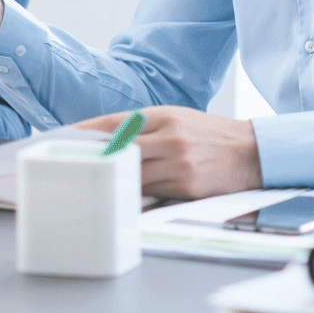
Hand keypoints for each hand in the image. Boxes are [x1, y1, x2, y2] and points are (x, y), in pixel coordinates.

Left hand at [78, 107, 262, 199]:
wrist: (251, 152)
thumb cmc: (206, 134)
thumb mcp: (175, 119)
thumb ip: (142, 127)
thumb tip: (104, 139)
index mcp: (162, 116)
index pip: (114, 123)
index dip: (85, 132)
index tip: (63, 137)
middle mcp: (169, 137)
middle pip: (118, 150)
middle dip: (92, 158)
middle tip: (68, 164)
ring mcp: (178, 164)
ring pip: (131, 175)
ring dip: (111, 179)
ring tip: (89, 183)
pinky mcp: (186, 187)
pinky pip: (151, 193)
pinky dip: (134, 194)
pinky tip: (119, 196)